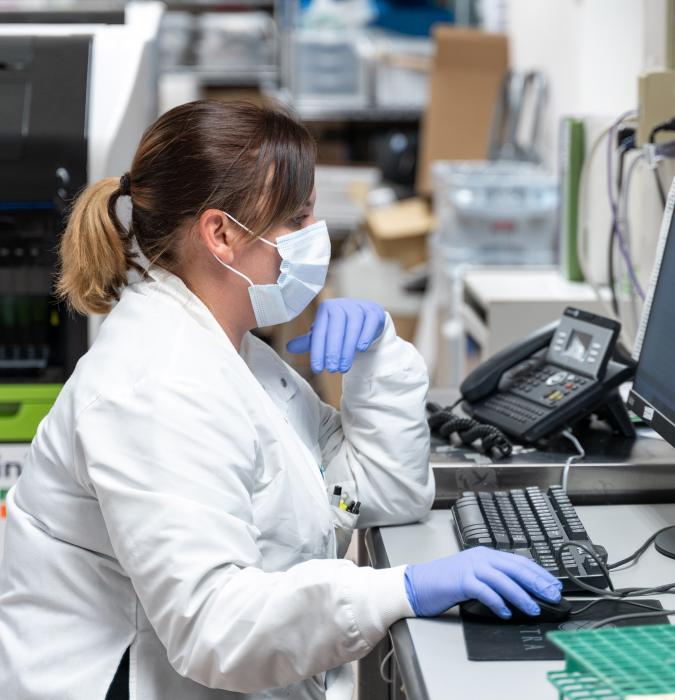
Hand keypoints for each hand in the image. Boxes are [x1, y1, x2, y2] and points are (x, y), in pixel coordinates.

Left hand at [287, 298, 385, 373]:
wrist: (366, 317)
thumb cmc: (341, 327)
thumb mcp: (325, 334)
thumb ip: (310, 341)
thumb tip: (289, 348)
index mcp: (326, 309)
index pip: (321, 332)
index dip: (318, 351)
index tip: (317, 369)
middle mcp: (342, 305)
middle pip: (336, 329)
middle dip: (333, 352)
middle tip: (332, 370)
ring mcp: (359, 307)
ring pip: (353, 328)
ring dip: (348, 349)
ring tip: (344, 368)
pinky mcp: (374, 312)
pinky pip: (370, 323)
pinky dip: (365, 336)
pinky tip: (361, 349)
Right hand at [404, 547, 562, 618]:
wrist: (417, 583)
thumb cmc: (445, 582)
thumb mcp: (473, 575)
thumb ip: (493, 579)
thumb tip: (521, 591)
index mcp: (484, 554)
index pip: (518, 561)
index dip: (539, 573)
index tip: (554, 585)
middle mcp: (479, 557)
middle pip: (514, 567)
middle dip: (536, 582)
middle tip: (552, 595)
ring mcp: (470, 567)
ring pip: (502, 579)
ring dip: (520, 595)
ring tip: (533, 609)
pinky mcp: (460, 581)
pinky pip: (484, 591)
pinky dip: (497, 602)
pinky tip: (505, 612)